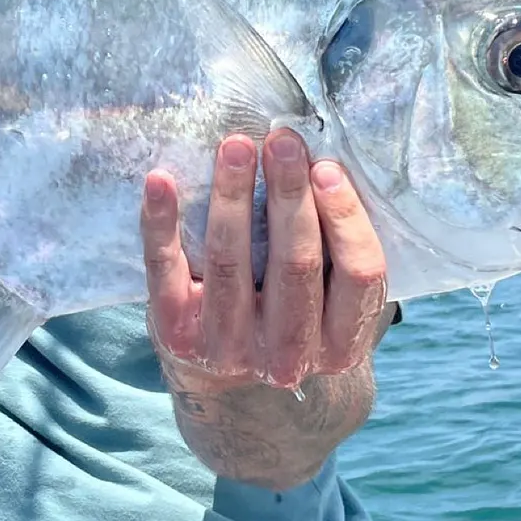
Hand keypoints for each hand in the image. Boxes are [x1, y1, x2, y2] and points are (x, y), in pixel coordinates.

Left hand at [141, 128, 390, 393]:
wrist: (227, 379)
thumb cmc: (291, 312)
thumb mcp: (329, 298)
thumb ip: (336, 248)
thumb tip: (327, 161)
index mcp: (342, 345)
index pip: (359, 275)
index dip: (346, 218)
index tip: (326, 167)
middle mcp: (290, 356)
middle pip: (295, 264)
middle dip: (289, 194)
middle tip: (282, 141)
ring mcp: (230, 349)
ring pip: (232, 262)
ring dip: (232, 197)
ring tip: (234, 147)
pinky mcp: (178, 335)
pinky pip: (166, 271)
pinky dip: (161, 222)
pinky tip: (160, 180)